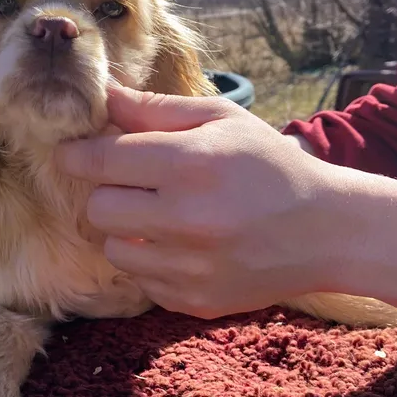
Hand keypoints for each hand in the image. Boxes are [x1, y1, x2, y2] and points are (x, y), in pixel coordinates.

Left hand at [55, 84, 336, 318]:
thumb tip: (103, 94)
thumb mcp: (221, 120)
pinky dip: (150, 263)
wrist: (326, 231)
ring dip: (125, 231)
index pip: (104, 160)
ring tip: (160, 216)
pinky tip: (183, 246)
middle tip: (132, 184)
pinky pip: (141, 281)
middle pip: (99, 208)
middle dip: (106, 191)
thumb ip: (156, 109)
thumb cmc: (270, 165)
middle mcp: (187, 220)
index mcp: (193, 165)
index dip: (77, 154)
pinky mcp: (195, 302)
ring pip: (113, 250)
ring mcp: (191, 269)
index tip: (70, 153)